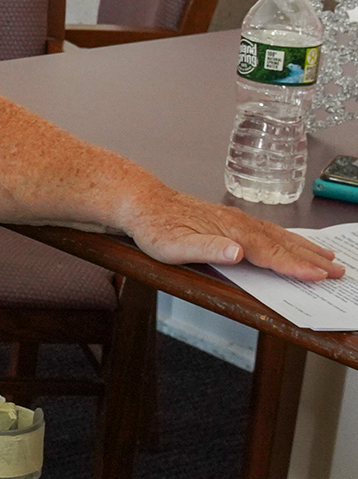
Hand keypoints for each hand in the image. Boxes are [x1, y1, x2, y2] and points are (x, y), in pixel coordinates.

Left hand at [121, 184, 344, 279]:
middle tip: (340, 272)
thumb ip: (206, 249)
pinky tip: (294, 243)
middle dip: (311, 260)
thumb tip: (237, 253)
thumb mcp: (173, 246)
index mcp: (229, 234)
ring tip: (329, 258)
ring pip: (278, 236)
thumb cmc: (154, 227)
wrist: (141, 202)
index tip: (319, 277)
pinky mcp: (231, 220)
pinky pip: (268, 231)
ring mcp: (236, 221)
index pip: (270, 254)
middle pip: (282, 245)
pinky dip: (288, 239)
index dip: (296, 267)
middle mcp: (238, 225)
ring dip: (305, 248)